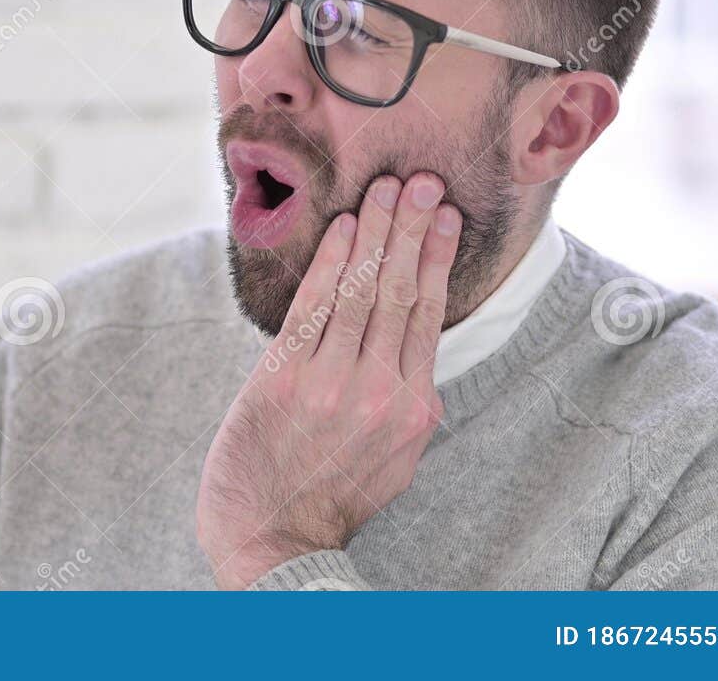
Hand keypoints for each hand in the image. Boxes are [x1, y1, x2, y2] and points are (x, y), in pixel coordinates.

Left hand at [196, 173, 459, 588]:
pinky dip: (329, 263)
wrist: (273, 538)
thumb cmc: (333, 495)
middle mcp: (379, 390)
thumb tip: (416, 347)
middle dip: (412, 228)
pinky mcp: (284, 378)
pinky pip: (313, 308)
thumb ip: (409, 401)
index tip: (444, 215)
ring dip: (375, 232)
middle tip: (421, 179)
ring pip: (360, 290)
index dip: (436, 257)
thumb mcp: (395, 456)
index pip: (430, 314)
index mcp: (414, 408)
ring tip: (386, 189)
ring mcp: (331, 383)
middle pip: (400, 291)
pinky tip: (344, 227)